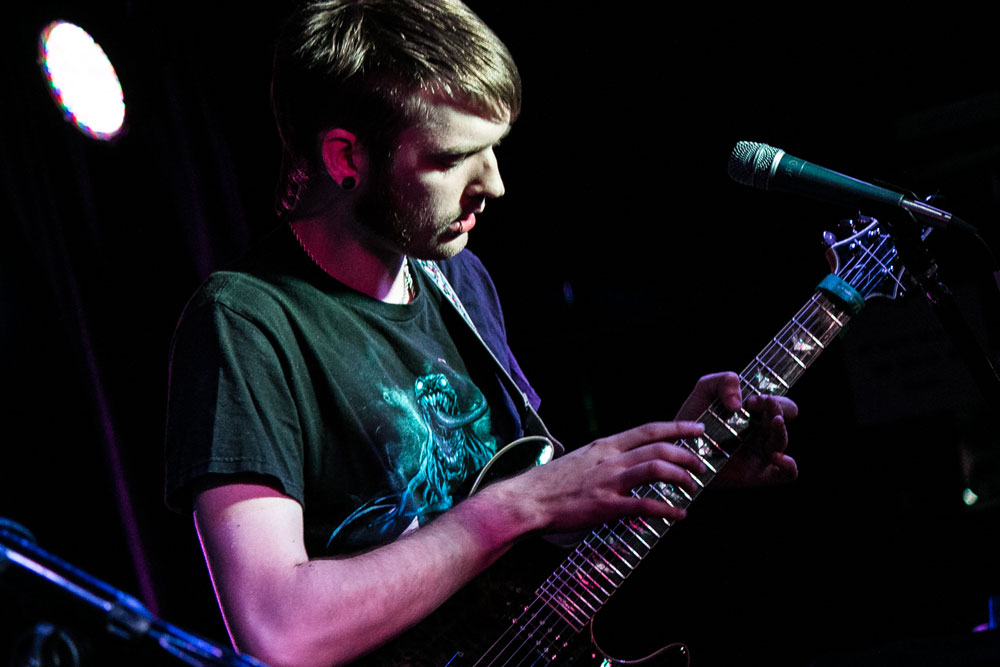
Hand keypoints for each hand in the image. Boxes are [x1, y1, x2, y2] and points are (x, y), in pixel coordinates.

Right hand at [481, 421, 708, 534]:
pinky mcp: (606, 505)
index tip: (698, 429)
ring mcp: (609, 481)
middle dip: (687, 454)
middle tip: (702, 464)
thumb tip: (623, 462)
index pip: (648, 430)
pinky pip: (645, 505)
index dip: (677, 428)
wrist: (526, 500)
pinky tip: (678, 515)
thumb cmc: (549, 484)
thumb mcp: (580, 460)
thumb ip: (603, 459)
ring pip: (657, 468)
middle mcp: (610, 459)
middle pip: (659, 447)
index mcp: (605, 446)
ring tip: (693, 488)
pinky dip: (668, 510)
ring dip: (682, 477)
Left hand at [676, 372, 798, 486]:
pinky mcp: (756, 474)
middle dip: (776, 407)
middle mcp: (761, 432)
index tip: (751, 400)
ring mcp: (760, 454)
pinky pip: (786, 474)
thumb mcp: (707, 389)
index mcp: (756, 413)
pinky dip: (789, 465)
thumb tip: (740, 404)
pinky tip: (776, 456)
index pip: (780, 404)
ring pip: (783, 441)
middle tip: (754, 404)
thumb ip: (724, 381)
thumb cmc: (694, 417)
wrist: (678, 447)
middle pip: (785, 418)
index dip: (772, 400)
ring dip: (781, 430)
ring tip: (772, 421)